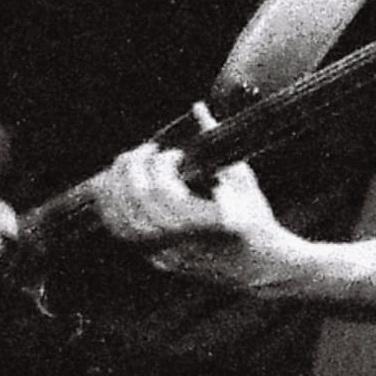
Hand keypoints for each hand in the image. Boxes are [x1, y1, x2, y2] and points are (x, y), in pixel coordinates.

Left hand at [89, 123, 306, 299]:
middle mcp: (185, 243)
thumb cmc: (256, 220)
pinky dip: (114, 210)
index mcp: (209, 222)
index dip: (162, 166)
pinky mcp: (160, 261)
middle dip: (134, 170)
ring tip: (127, 166)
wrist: (261, 267)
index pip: (164, 193)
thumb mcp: (243, 178)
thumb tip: (198, 108)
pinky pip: (126, 237)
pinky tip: (114, 189)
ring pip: (126, 222)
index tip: (175, 155)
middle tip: (144, 153)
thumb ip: (215, 142)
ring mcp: (170, 255)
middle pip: (140, 205)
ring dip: (119, 188)